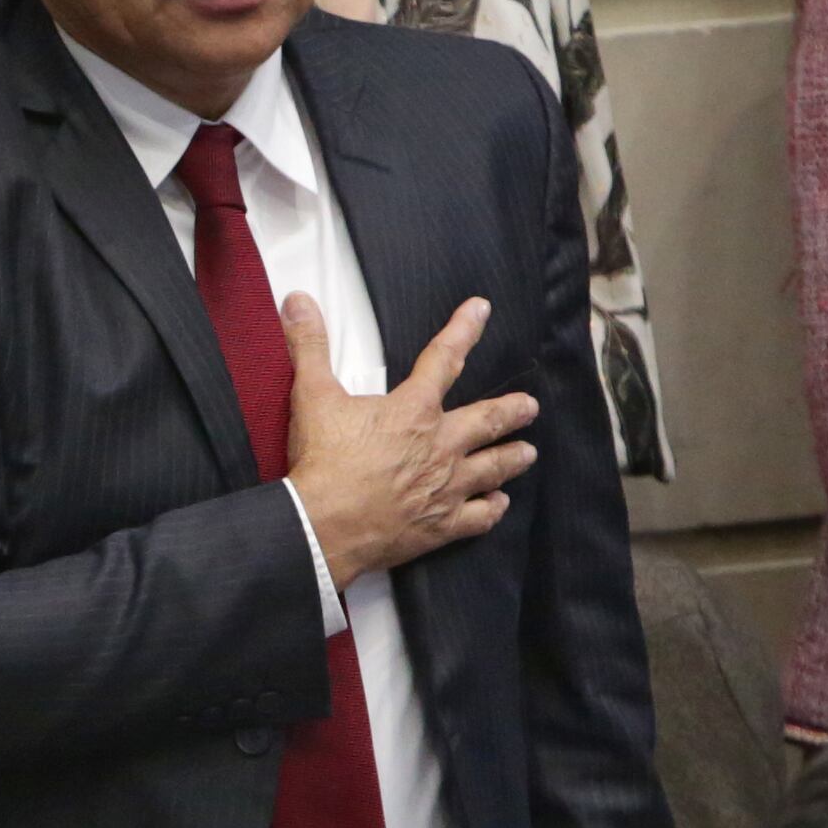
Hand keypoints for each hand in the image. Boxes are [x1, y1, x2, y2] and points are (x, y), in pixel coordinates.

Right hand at [282, 295, 534, 583]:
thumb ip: (309, 346)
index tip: (481, 311)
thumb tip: (297, 301)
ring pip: (494, 468)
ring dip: (513, 457)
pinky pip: (480, 516)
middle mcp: (440, 446)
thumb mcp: (312, 396)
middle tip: (530, 406)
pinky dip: (493, 508)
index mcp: (413, 410)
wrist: (323, 525)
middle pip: (488, 420)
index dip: (463, 330)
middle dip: (513, 410)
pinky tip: (499, 503)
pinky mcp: (441, 525)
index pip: (444, 359)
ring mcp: (445, 487)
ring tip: (529, 451)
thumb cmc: (322, 461)